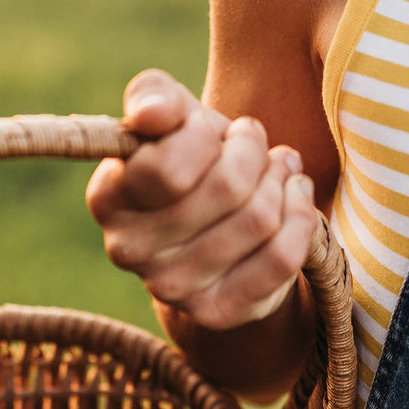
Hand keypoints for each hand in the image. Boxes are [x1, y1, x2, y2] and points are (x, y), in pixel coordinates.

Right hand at [86, 69, 318, 331]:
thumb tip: (153, 114)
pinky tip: (295, 201)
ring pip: (260, 218)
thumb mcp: (174, 116)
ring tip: (277, 173)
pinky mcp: (216, 312)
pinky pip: (282, 258)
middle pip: (227, 187)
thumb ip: (154, 96)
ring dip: (281, 182)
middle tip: (255, 150)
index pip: (169, 166)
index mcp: (107, 198)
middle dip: (253, 154)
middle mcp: (129, 252)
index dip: (208, 136)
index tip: (215, 132)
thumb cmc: (195, 159)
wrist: (218, 226)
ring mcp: (171, 289)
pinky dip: (301, 218)